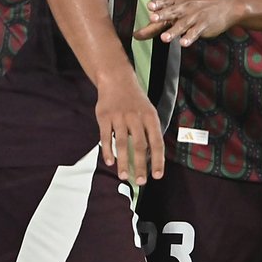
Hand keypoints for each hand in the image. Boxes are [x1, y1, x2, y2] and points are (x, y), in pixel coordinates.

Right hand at [94, 70, 163, 185]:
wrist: (116, 79)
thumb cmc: (135, 101)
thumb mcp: (148, 112)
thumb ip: (149, 132)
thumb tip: (150, 158)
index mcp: (150, 117)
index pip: (156, 143)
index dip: (158, 160)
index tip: (157, 176)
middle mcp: (135, 117)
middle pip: (139, 146)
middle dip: (140, 166)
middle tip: (140, 182)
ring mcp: (119, 117)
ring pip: (122, 143)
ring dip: (123, 162)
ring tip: (123, 176)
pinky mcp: (104, 116)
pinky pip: (105, 137)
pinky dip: (107, 150)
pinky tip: (109, 161)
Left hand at [135, 0, 245, 45]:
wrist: (227, 5)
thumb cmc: (200, 5)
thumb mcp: (182, 5)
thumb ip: (162, 18)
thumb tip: (142, 31)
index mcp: (177, 1)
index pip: (165, 1)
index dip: (157, 4)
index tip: (150, 6)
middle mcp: (184, 8)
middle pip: (171, 12)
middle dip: (162, 15)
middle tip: (153, 18)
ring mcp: (194, 17)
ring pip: (182, 24)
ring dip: (173, 31)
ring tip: (164, 38)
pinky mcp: (203, 26)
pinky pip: (195, 32)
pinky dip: (189, 38)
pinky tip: (183, 43)